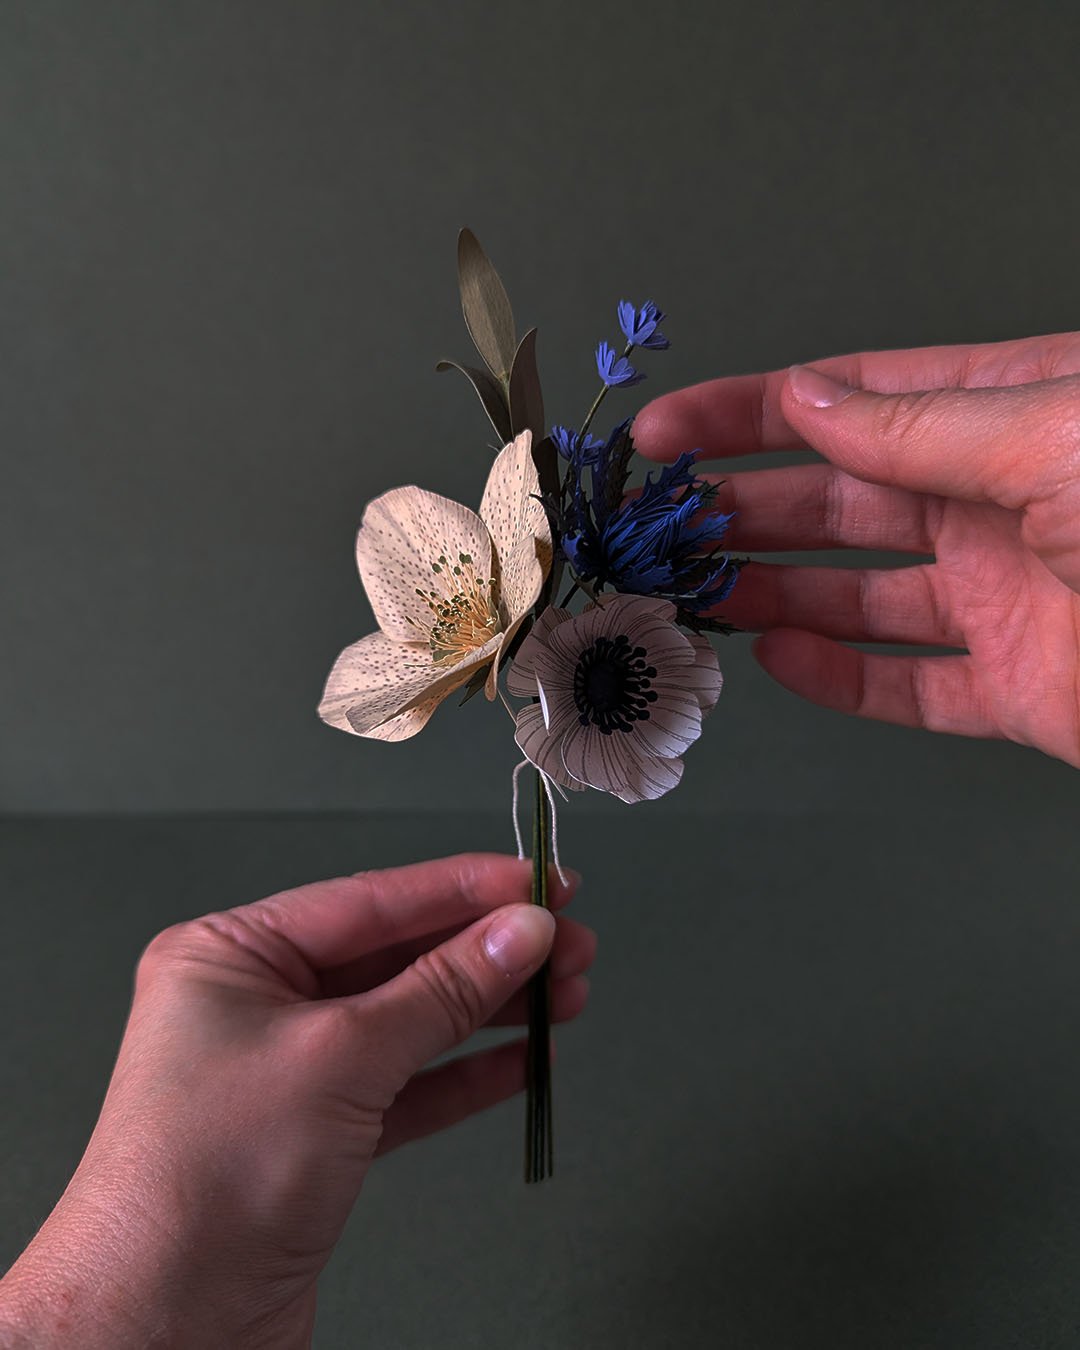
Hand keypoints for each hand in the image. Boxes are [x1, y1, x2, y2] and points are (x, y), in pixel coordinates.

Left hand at [0, 854, 590, 1348]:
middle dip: (487, 951)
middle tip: (567, 942)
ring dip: (489, 1011)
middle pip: (396, 958)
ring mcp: (288, 1074)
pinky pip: (407, 1088)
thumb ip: (441, 989)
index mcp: (231, 955)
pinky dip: (466, 1074)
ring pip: (410, 1022)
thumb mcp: (340, 1056)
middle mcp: (256, 1004)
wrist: (164, 1327)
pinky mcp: (317, 1138)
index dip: (464, 889)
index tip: (536, 883)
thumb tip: (518, 931)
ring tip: (563, 995)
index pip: (371, 900)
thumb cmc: (204, 1179)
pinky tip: (522, 1061)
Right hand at [634, 332, 1079, 766]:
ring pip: (859, 595)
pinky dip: (840, 679)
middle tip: (650, 523)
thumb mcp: (1055, 433)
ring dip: (771, 590)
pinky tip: (780, 657)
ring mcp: (1005, 599)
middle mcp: (997, 504)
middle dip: (738, 506)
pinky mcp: (1019, 690)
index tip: (663, 433)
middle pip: (839, 500)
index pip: (853, 401)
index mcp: (1010, 417)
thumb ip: (922, 424)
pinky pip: (910, 687)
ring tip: (692, 589)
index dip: (748, 412)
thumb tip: (806, 398)